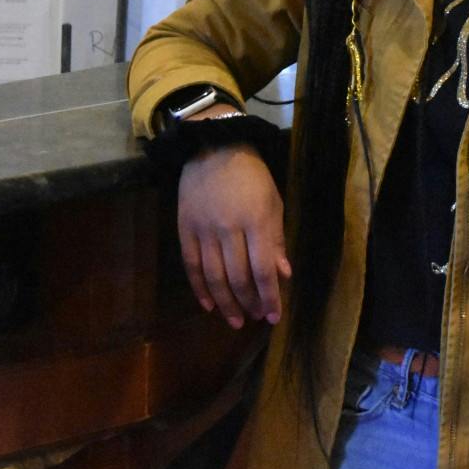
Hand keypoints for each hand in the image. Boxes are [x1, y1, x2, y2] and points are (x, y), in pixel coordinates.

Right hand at [177, 131, 289, 329]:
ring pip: (214, 277)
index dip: (269, 297)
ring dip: (226, 303)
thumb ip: (276, 240)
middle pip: (238, 277)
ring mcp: (204, 230)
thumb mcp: (273, 202)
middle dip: (249, 303)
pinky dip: (199, 289)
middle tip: (256, 317)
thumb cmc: (252, 176)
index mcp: (256, 221)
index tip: (275, 317)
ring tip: (236, 320)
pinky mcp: (185, 229)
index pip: (263, 270)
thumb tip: (283, 275)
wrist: (213, 148)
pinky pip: (191, 265)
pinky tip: (208, 305)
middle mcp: (229, 229)